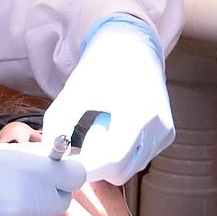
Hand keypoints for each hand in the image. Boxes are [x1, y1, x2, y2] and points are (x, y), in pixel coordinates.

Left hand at [43, 16, 174, 184]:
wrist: (132, 45)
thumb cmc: (102, 64)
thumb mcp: (75, 90)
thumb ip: (58, 123)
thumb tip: (49, 155)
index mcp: (138, 112)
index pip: (111, 160)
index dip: (85, 165)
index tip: (67, 160)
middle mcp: (158, 126)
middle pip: (120, 170)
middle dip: (97, 160)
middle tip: (87, 134)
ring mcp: (165, 132)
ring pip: (130, 168)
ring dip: (110, 156)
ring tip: (105, 123)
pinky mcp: (167, 134)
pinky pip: (139, 158)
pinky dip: (123, 150)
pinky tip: (118, 124)